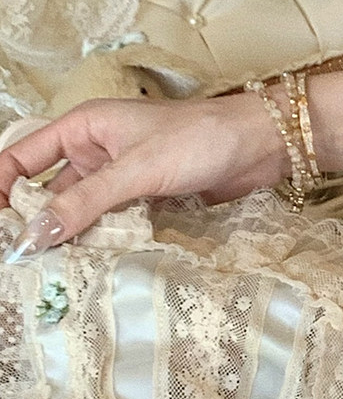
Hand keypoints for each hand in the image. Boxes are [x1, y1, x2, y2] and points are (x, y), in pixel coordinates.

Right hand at [0, 91, 288, 251]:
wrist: (261, 146)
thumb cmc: (200, 139)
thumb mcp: (136, 170)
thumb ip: (86, 202)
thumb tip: (35, 234)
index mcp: (82, 128)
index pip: (21, 157)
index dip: (1, 188)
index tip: (0, 227)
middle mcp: (95, 151)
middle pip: (48, 190)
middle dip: (36, 221)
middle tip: (25, 259)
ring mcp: (121, 176)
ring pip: (81, 211)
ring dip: (70, 236)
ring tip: (54, 270)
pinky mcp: (146, 198)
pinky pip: (112, 222)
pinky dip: (102, 240)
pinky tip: (92, 264)